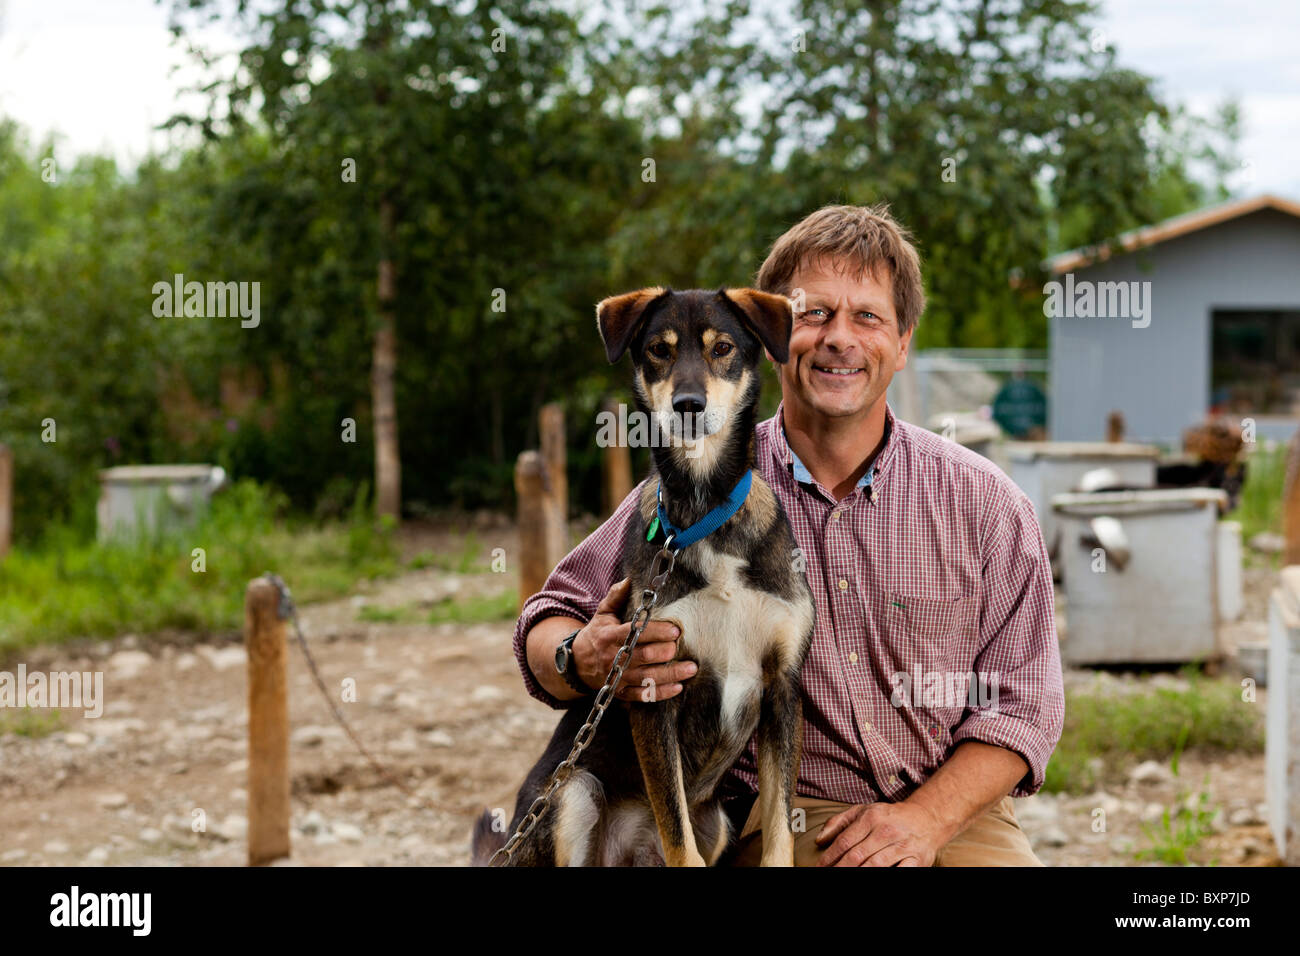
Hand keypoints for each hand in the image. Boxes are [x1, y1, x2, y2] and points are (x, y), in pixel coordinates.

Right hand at [573, 578, 696, 702]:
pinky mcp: (621, 692)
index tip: (675, 630)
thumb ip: (616, 596)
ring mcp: (618, 677)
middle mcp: (614, 658)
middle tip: (680, 647)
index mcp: (609, 636)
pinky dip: (660, 693)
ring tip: (691, 669)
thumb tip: (630, 579)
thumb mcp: (602, 613)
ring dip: (670, 674)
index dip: (656, 632)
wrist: (577, 663)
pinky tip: (678, 687)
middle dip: (664, 652)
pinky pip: (642, 695)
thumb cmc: (596, 634)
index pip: (634, 633)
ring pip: (647, 678)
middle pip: (643, 656)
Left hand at [814, 801, 947, 866]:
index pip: (845, 841)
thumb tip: (820, 840)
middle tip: (830, 875)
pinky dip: (887, 875)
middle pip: (857, 855)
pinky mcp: (917, 859)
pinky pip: (900, 872)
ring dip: (859, 874)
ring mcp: (902, 846)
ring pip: (875, 865)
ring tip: (846, 877)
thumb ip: (838, 822)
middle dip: (841, 868)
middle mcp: (886, 831)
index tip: (820, 866)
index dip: (830, 856)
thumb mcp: (863, 811)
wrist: (926, 818)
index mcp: (871, 818)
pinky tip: (873, 879)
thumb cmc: (889, 817)